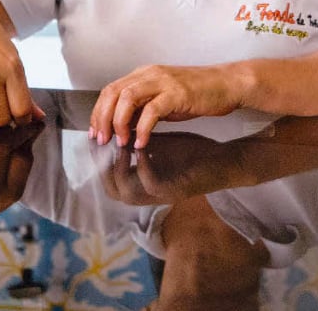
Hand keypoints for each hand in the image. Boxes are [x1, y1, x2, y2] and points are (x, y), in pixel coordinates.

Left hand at [89, 63, 242, 148]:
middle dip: (103, 117)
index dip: (99, 111)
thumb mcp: (165, 100)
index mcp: (144, 74)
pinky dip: (142, 128)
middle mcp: (150, 74)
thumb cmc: (198, 93)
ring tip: (120, 141)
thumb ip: (144, 109)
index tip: (96, 131)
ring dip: (119, 122)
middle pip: (113, 92)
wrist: (226, 83)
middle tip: (102, 140)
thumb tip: (122, 127)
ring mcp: (164, 82)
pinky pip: (152, 110)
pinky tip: (142, 142)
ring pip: (127, 97)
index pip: (111, 89)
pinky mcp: (177, 92)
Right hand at [94, 133, 251, 204]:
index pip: (107, 179)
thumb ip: (136, 139)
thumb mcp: (158, 145)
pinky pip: (150, 183)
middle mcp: (146, 196)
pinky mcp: (175, 191)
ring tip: (118, 139)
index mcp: (140, 185)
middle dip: (101, 164)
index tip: (95, 133)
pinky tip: (141, 144)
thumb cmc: (190, 152)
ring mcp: (160, 197)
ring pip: (125, 192)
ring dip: (118, 165)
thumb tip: (112, 120)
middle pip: (110, 190)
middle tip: (101, 137)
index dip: (96, 158)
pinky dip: (141, 164)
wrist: (223, 160)